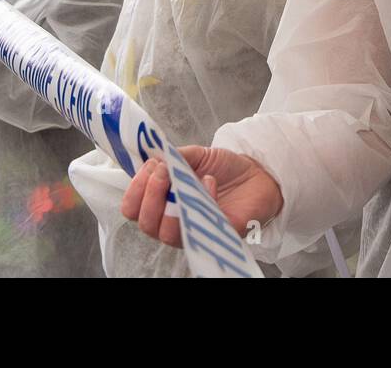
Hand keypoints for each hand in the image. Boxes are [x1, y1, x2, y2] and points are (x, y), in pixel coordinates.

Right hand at [121, 146, 282, 247]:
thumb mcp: (196, 155)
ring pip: (166, 233)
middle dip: (150, 194)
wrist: (258, 174)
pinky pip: (200, 228)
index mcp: (162, 202)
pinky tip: (210, 181)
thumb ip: (174, 156)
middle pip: (145, 223)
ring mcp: (193, 231)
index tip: (150, 166)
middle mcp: (173, 222)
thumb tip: (154, 158)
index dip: (135, 189)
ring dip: (172, 201)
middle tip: (164, 172)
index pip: (132, 208)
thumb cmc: (224, 169)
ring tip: (189, 176)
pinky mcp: (215, 235)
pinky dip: (202, 200)